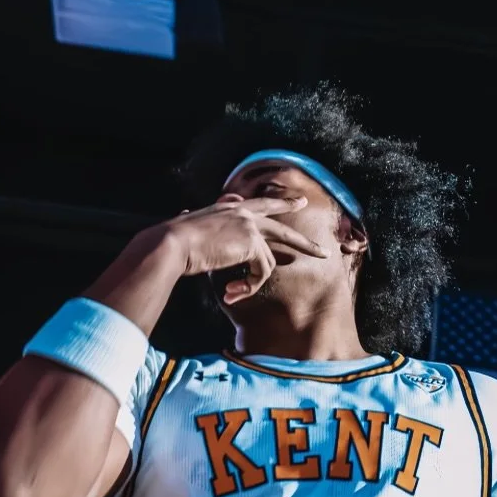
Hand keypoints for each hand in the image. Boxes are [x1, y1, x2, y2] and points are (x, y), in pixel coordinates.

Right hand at [159, 194, 329, 302]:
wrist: (173, 244)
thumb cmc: (176, 242)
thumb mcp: (190, 227)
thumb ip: (198, 222)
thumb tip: (185, 212)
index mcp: (229, 208)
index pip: (260, 203)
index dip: (281, 204)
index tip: (298, 203)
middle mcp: (242, 212)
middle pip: (281, 224)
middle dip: (304, 241)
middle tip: (323, 251)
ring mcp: (249, 225)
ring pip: (267, 261)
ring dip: (252, 283)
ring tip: (232, 293)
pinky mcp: (252, 242)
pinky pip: (261, 271)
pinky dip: (249, 286)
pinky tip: (231, 291)